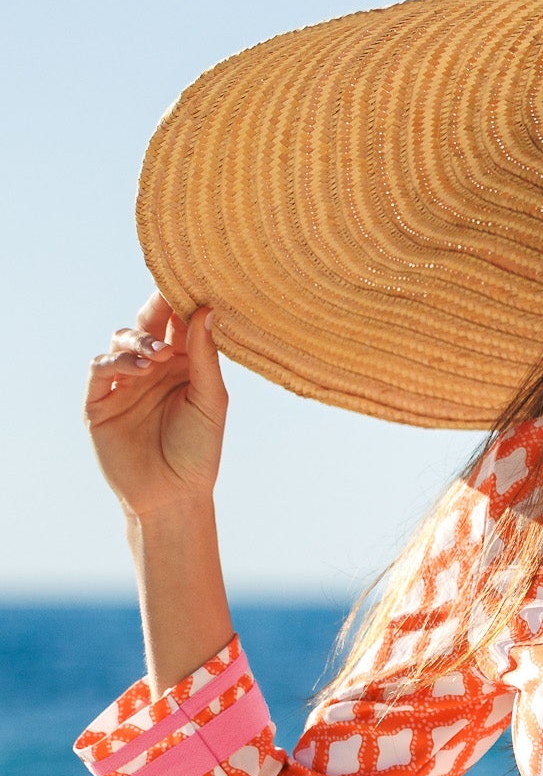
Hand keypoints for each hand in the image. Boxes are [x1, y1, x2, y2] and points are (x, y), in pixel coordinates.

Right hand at [84, 290, 227, 523]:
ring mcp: (125, 382)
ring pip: (121, 340)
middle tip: (167, 297)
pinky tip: (140, 368)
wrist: (172, 496)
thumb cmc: (198, 451)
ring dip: (138, 340)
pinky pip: (101, 368)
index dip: (181, 301)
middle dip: (155, 307)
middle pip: (147, 323)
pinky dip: (117, 361)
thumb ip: (206, 356)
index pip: (178, 322)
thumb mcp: (210, 400)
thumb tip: (206, 308)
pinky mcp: (100, 400)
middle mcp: (153, 368)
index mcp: (184, 365)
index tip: (191, 279)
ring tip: (159, 355)